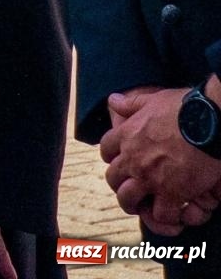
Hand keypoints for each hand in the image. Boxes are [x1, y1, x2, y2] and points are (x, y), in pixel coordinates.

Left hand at [101, 86, 220, 234]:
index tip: (120, 160)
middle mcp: (132, 158)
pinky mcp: (172, 192)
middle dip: (120, 185)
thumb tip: (113, 99)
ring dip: (135, 204)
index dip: (112, 157)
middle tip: (131, 189)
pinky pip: (160, 213)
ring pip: (128, 199)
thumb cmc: (183, 108)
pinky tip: (172, 214)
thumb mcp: (151, 100)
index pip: (106, 149)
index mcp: (126, 135)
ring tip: (145, 207)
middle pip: (113, 178)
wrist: (209, 122)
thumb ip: (131, 103)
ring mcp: (149, 177)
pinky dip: (165, 217)